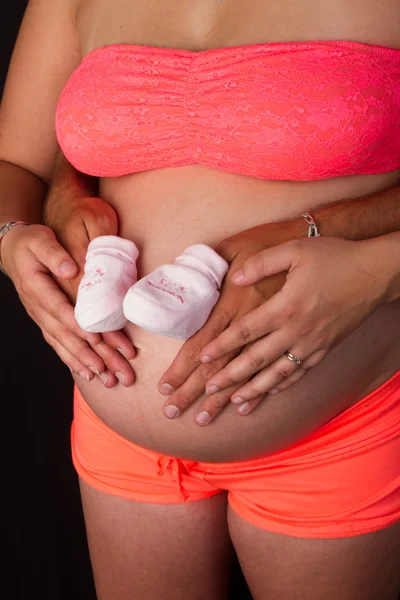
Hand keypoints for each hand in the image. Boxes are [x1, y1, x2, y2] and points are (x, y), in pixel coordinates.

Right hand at [44, 194, 135, 386]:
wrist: (13, 250)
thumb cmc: (31, 243)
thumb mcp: (40, 239)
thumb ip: (53, 253)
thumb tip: (70, 267)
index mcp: (37, 288)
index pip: (60, 310)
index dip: (78, 325)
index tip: (96, 338)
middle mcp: (38, 308)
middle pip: (66, 335)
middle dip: (91, 354)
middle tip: (112, 371)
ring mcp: (41, 317)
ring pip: (64, 345)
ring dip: (85, 363)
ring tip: (106, 379)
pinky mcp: (46, 321)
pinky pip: (59, 344)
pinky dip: (73, 360)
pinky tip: (88, 373)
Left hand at [199, 236, 386, 412]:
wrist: (375, 273)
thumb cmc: (334, 258)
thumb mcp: (295, 250)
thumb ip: (262, 263)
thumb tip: (236, 278)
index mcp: (285, 306)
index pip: (245, 331)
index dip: (221, 344)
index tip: (202, 357)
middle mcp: (296, 330)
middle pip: (256, 359)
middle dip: (230, 376)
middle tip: (209, 389)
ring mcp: (312, 343)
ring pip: (277, 373)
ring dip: (254, 389)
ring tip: (234, 402)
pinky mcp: (325, 348)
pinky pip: (300, 372)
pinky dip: (283, 385)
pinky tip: (270, 392)